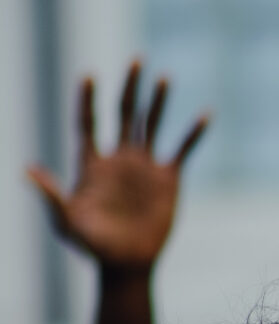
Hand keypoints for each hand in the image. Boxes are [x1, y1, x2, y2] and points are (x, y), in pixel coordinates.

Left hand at [25, 63, 207, 270]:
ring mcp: (145, 168)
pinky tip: (205, 114)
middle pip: (123, 113)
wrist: (126, 264)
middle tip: (137, 59)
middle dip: (129, 86)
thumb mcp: (66, 222)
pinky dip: (193, 133)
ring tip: (165, 76)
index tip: (88, 75)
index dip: (86, 100)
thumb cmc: (92, 246)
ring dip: (158, 101)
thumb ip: (51, 196)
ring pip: (151, 125)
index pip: (88, 123)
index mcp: (92, 164)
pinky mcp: (169, 180)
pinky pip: (182, 150)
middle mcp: (119, 159)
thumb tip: (27, 171)